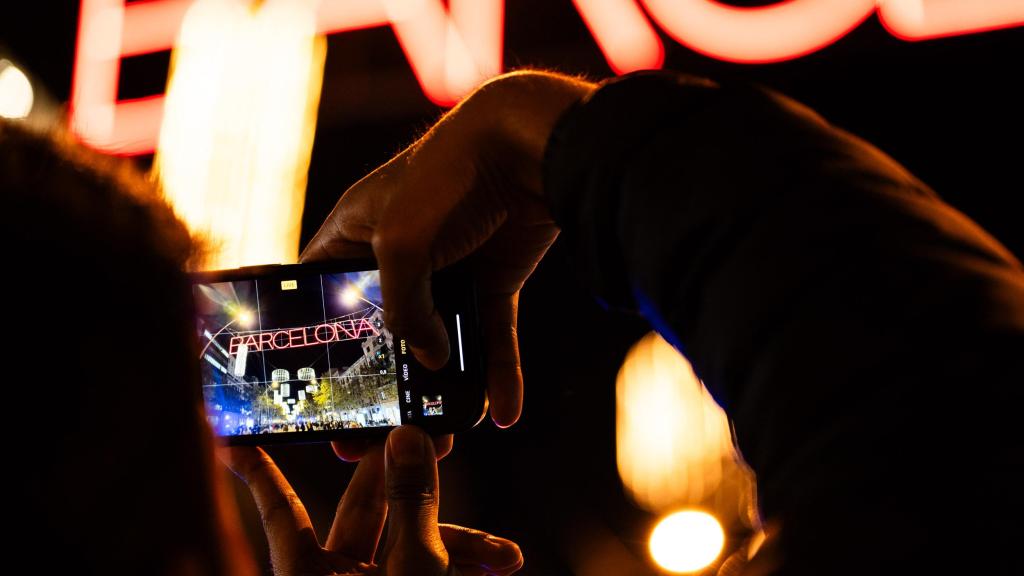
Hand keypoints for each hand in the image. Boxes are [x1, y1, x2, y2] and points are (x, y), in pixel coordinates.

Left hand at [221, 426, 522, 575]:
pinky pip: (422, 572)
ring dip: (460, 542)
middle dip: (412, 481)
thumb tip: (404, 439)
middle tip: (441, 441)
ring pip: (407, 544)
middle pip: (364, 512)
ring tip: (505, 556)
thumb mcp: (415, 573)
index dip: (258, 471)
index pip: (279, 509)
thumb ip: (412, 506)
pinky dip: (457, 567)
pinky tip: (498, 567)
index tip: (229, 439)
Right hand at [301, 71, 594, 427]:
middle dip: (382, 381)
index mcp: (355, 232)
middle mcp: (398, 253)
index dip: (315, 333)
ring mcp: (448, 268)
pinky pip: (492, 335)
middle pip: (383, 328)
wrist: (527, 147)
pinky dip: (499, 372)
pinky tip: (504, 413)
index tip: (314, 383)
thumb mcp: (402, 245)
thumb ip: (403, 308)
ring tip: (441, 438)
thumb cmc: (448, 177)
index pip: (321, 288)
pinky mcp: (493, 278)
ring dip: (445, 388)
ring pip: (441, 339)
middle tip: (372, 434)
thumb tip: (430, 359)